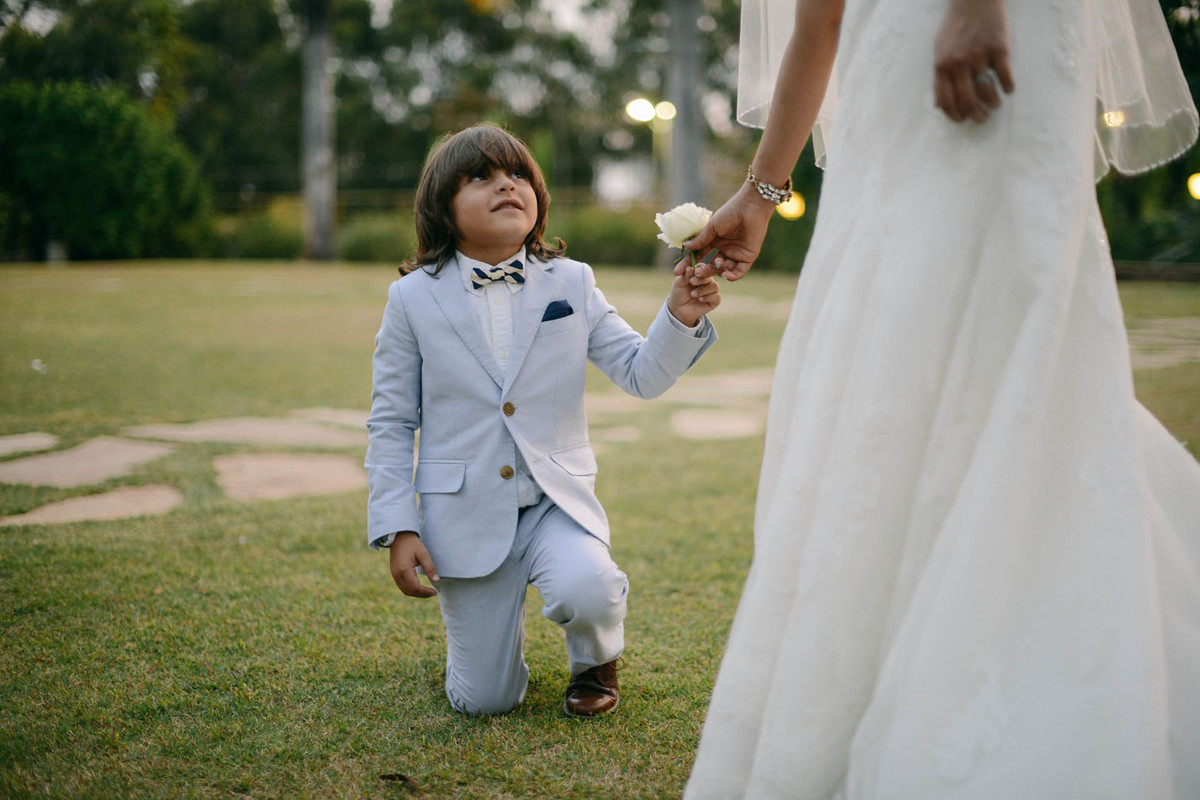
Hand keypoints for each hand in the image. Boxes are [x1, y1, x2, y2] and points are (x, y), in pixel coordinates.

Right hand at [388, 532, 438, 597]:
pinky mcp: (394, 574)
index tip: (434, 592)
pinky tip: (419, 588)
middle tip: (433, 593)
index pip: (415, 587)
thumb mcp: (423, 553)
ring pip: (405, 591)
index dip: (425, 592)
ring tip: (427, 592)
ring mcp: (394, 575)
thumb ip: (430, 567)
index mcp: (404, 570)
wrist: (398, 537)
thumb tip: (436, 580)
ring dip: (416, 594)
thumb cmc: (412, 543)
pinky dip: (411, 590)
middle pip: (410, 591)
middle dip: (422, 595)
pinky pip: (402, 586)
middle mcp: (397, 575)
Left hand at [668, 260, 720, 326]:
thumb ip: (685, 275)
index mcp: (699, 272)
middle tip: (692, 282)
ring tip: (693, 294)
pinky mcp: (715, 300)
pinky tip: (700, 299)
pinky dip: (707, 298)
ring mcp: (712, 290)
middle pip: (711, 275)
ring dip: (703, 290)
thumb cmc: (679, 293)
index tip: (695, 272)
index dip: (701, 269)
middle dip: (701, 279)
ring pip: (715, 286)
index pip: (704, 267)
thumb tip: (690, 268)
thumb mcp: (679, 283)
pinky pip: (716, 297)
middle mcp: (708, 279)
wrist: (678, 309)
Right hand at [683, 183, 774, 280]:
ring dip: (716, 272)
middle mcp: (724, 251)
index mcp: (714, 243)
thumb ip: (701, 240)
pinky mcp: (747, 258)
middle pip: (710, 267)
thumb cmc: (730, 213)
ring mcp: (736, 255)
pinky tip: (725, 274)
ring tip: (714, 265)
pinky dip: (731, 276)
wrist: (749, 207)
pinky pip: (738, 272)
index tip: (677, 272)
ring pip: (723, 271)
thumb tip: (686, 247)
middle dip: (702, 271)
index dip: (688, 265)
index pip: (699, 257)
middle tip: (696, 272)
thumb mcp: (712, 227)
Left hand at [934, 0, 1014, 122]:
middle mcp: (960, 63)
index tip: (963, 120)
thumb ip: (939, 77)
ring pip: (987, 91)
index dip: (955, 115)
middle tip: (982, 117)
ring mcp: (980, 56)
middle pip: (968, 101)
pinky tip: (1008, 89)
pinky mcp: (999, 48)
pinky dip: (1008, 87)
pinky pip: (1005, 75)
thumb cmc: (956, 25)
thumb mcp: (939, 50)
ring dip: (993, 104)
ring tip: (995, 105)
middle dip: (976, 115)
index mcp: (942, 65)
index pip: (946, 101)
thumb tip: (938, 105)